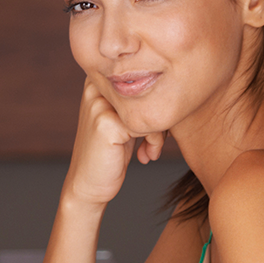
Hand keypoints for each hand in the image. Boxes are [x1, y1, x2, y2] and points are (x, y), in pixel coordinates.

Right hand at [63, 79, 166, 208]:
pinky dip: (154, 142)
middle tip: (158, 140)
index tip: (160, 125)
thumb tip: (177, 85)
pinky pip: (147, 125)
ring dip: (159, 131)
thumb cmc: (109, 153)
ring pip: (150, 107)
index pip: (144, 78)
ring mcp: (99, 104)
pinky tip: (146, 156)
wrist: (87, 184)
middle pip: (148, 90)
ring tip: (152, 150)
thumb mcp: (122, 119)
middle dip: (161, 115)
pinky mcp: (106, 124)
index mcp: (98, 80)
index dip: (158, 101)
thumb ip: (137, 99)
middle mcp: (95, 87)